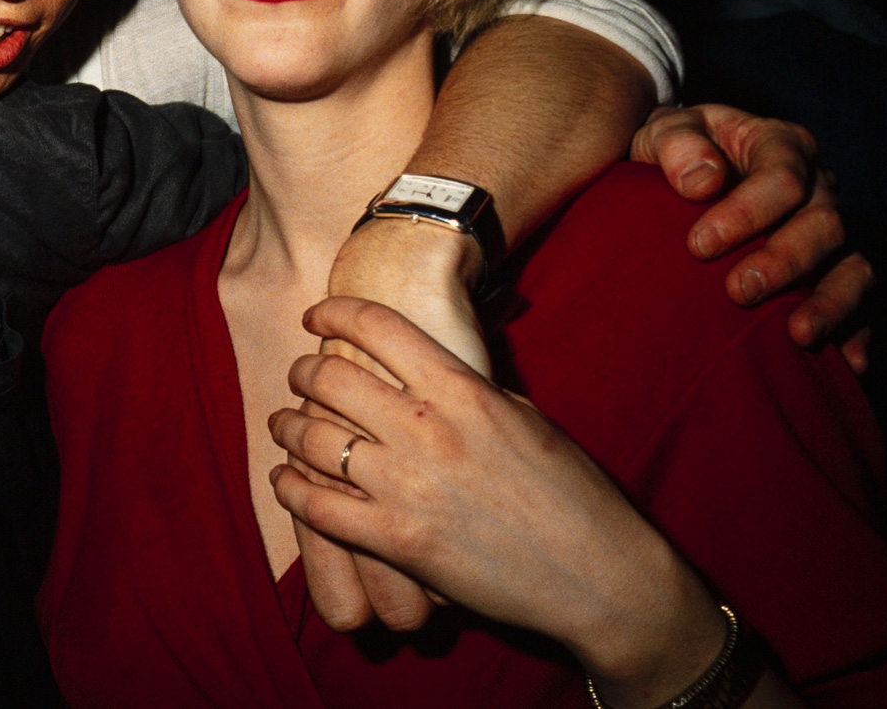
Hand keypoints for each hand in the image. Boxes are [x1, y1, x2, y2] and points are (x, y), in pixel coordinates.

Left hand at [272, 298, 726, 703]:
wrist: (601, 575)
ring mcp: (407, 485)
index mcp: (462, 389)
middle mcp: (427, 428)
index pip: (376, 326)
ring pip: (311, 438)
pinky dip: (290, 489)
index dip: (334, 312)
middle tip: (300, 377)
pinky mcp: (396, 541)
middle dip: (303, 372)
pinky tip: (286, 481)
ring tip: (285, 424)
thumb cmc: (573, 492)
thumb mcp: (524, 415)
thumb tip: (429, 362)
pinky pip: (316, 506)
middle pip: (329, 377)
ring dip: (288, 426)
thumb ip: (469, 388)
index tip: (316, 316)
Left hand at [631, 104, 870, 371]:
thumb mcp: (663, 130)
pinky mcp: (834, 271)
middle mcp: (817, 186)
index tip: (698, 246)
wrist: (679, 174)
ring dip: (829, 302)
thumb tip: (702, 181)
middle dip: (783, 261)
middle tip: (736, 291)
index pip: (782, 177)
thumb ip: (677, 143)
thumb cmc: (674, 152)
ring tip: (797, 334)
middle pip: (825, 224)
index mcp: (781, 145)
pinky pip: (860, 302)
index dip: (746, 212)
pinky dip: (858, 330)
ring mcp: (830, 231)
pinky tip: (848, 362)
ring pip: (853, 266)